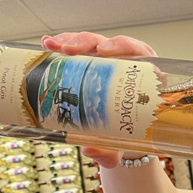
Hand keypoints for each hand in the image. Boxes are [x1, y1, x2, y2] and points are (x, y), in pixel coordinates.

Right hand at [41, 32, 157, 167]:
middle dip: (88, 42)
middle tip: (70, 50)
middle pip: (110, 44)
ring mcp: (109, 62)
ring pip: (91, 43)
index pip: (141, 53)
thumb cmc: (128, 136)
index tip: (104, 51)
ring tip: (52, 46)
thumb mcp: (122, 145)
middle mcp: (128, 65)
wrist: (121, 138)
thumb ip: (110, 151)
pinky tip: (47, 44)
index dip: (124, 46)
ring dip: (70, 41)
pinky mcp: (92, 63)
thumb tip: (91, 151)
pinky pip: (78, 50)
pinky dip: (62, 45)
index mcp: (146, 79)